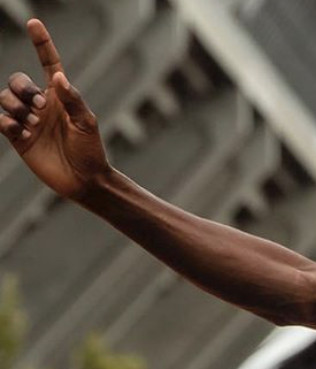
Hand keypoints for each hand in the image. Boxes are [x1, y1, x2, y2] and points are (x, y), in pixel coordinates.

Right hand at [0, 19, 109, 198]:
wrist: (84, 181)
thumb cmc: (90, 151)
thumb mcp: (87, 123)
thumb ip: (73, 99)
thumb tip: (57, 77)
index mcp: (59, 96)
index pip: (47, 63)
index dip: (41, 43)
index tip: (33, 23)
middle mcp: (40, 105)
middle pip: (17, 81)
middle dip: (22, 89)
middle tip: (39, 107)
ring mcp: (27, 120)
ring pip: (4, 98)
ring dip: (16, 107)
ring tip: (33, 124)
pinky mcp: (17, 137)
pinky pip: (1, 120)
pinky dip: (9, 124)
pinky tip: (25, 135)